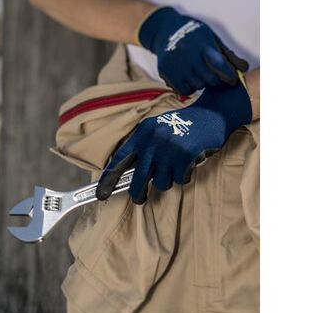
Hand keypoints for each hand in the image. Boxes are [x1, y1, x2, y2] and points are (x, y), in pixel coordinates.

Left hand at [96, 79, 251, 203]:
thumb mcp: (157, 130)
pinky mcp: (185, 155)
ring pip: (161, 182)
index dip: (109, 178)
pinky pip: (180, 179)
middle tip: (139, 198)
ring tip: (176, 167)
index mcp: (142, 133)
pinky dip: (185, 175)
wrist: (211, 114)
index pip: (120, 159)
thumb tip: (131, 176)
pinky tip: (190, 163)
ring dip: (169, 180)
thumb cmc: (182, 126)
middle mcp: (152, 140)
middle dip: (138, 193)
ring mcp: (169, 148)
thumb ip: (144, 148)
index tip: (101, 194)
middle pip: (139, 178)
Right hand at [137, 7, 248, 94]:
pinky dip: (188, 87)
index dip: (229, 76)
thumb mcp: (212, 38)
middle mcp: (188, 54)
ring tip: (199, 74)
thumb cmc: (194, 34)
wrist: (165, 29)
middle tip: (215, 76)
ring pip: (197, 86)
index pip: (219, 65)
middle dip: (216, 80)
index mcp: (202, 44)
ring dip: (201, 83)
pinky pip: (183, 90)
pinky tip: (188, 78)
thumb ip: (227, 54)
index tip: (232, 79)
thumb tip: (244, 68)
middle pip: (210, 80)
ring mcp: (175, 64)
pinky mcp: (165, 72)